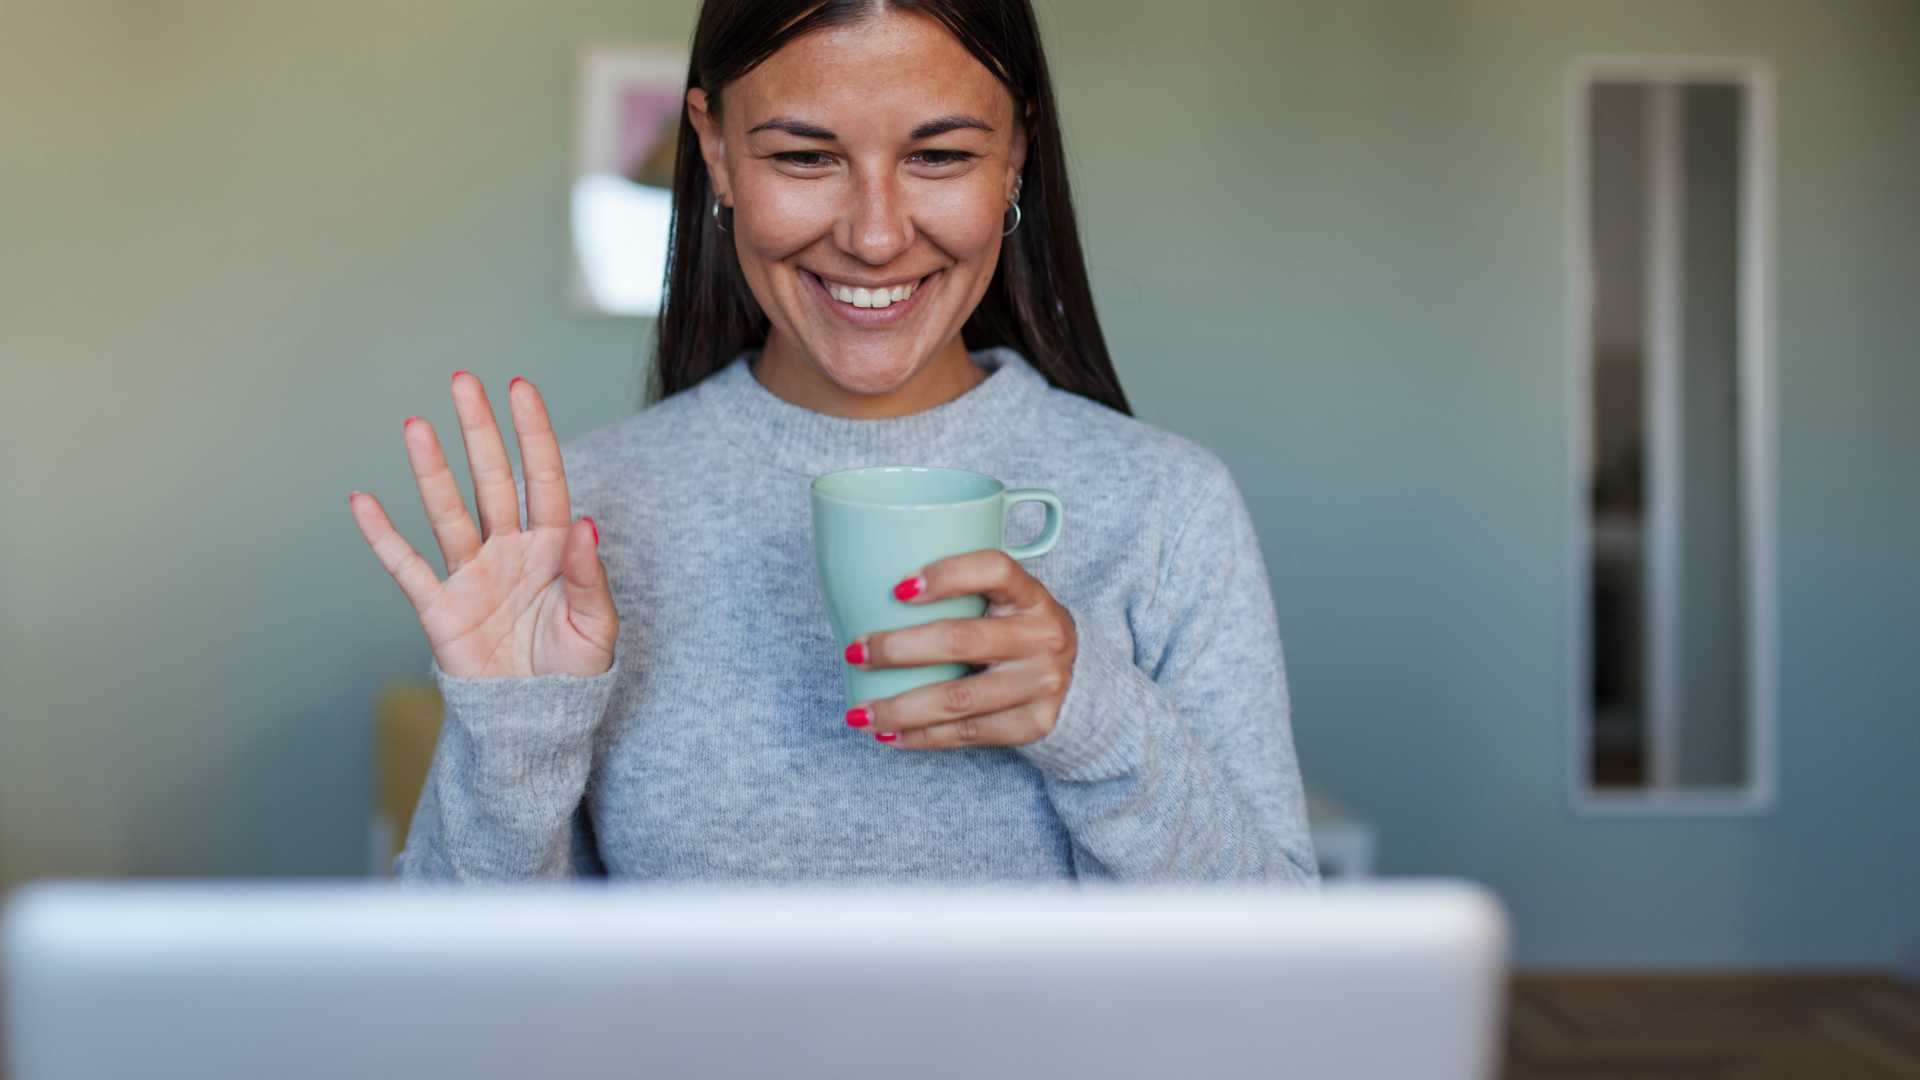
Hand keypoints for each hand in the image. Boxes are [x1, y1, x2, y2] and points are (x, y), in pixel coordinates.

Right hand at [348, 372, 618, 677]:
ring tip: (416, 425)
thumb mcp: (596, 627)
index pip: (543, 479)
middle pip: (492, 480)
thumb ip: (589, 577)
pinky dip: (383, 536)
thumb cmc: (573, 672)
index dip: (533, 434)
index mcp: (552, 549)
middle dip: (478, 432)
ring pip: (448, 512)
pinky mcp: (440, 609)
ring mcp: (471, 575)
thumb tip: (586, 524)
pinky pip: (407, 566)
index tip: (520, 388)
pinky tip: (362, 500)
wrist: (536, 721)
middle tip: (463, 382)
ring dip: (432, 470)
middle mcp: (509, 550)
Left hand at [844, 550, 1075, 748]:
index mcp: (1031, 594)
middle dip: (897, 649)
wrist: (1078, 682)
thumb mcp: (1005, 603)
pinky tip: (891, 735)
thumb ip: (961, 595)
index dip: (947, 574)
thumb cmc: (1016, 633)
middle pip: (961, 640)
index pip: (994, 570)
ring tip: (859, 713)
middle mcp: (1043, 636)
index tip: (898, 589)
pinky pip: (968, 733)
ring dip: (900, 708)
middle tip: (854, 652)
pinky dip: (922, 737)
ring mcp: (1041, 683)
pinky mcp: (1033, 723)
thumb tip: (868, 596)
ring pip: (958, 699)